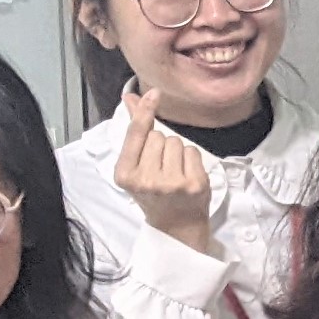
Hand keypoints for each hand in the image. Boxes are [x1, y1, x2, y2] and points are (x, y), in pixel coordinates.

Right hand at [114, 85, 218, 255]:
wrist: (175, 225)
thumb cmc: (154, 192)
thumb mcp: (136, 166)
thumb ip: (134, 132)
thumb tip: (129, 98)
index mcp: (125, 174)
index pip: (136, 135)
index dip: (144, 112)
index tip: (153, 93)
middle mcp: (146, 179)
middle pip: (159, 136)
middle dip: (161, 145)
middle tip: (161, 167)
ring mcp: (171, 183)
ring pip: (176, 142)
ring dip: (177, 151)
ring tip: (173, 171)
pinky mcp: (193, 184)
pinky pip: (193, 152)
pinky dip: (191, 159)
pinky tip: (186, 174)